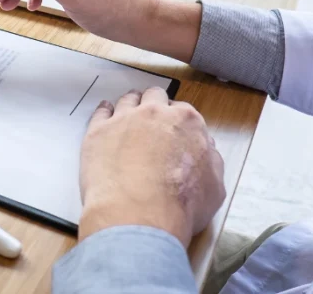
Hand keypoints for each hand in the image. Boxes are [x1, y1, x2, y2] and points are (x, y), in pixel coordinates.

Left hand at [78, 88, 225, 246]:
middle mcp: (155, 113)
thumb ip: (211, 161)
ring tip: (128, 115)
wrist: (139, 214)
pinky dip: (104, 112)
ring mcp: (124, 119)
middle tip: (151, 120)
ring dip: (130, 105)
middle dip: (154, 105)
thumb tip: (205, 149)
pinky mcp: (98, 131)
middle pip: (154, 97)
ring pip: (127, 100)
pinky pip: (100, 112)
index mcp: (186, 122)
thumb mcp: (214, 187)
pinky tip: (105, 116)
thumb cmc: (180, 205)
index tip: (173, 130)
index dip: (177, 121)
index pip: (182, 111)